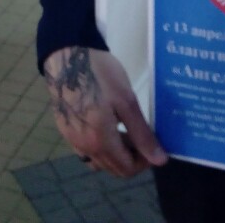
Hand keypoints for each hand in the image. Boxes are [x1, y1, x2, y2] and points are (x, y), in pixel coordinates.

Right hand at [42, 47, 166, 176]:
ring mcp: (71, 139)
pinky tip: (105, 124)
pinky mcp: (64, 129)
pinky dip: (100, 146)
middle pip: (113, 168)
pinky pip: (85, 150)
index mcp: (101, 142)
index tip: (153, 143)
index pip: (127, 169)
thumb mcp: (126, 102)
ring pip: (98, 161)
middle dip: (131, 158)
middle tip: (141, 135)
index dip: (145, 161)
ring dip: (115, 154)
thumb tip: (160, 160)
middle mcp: (84, 147)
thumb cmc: (100, 74)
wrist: (67, 55)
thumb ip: (142, 134)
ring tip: (124, 130)